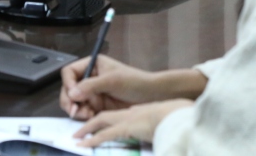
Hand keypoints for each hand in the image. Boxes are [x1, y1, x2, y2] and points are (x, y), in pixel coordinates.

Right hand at [60, 55, 154, 119]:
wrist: (150, 96)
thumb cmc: (133, 82)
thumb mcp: (112, 80)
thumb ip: (91, 85)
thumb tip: (72, 93)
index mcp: (92, 65)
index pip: (69, 72)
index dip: (68, 83)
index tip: (74, 94)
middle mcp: (89, 78)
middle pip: (68, 89)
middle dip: (69, 100)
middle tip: (74, 111)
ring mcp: (91, 93)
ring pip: (73, 102)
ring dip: (75, 110)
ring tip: (85, 115)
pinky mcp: (96, 106)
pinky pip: (82, 111)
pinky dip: (82, 116)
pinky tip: (90, 117)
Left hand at [73, 99, 192, 146]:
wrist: (178, 114)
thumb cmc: (177, 117)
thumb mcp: (166, 122)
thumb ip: (159, 127)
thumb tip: (157, 132)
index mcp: (141, 111)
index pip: (121, 115)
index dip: (110, 120)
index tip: (103, 126)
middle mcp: (131, 112)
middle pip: (107, 115)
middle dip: (93, 122)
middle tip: (81, 129)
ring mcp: (128, 118)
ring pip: (101, 121)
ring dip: (88, 128)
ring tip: (76, 136)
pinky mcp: (126, 128)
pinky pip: (104, 134)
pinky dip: (92, 139)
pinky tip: (82, 144)